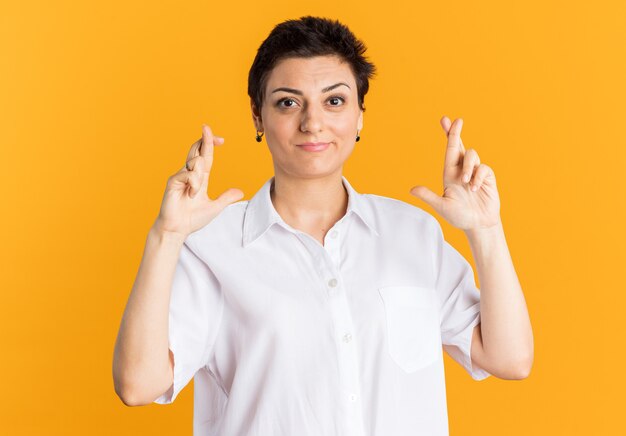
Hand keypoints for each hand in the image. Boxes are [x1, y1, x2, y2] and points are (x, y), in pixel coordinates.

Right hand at [152, 124, 243, 238]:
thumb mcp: (215, 207)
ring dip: (199, 178)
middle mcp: (189, 174)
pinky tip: (190, 195)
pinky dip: (193, 184)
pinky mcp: (173, 181)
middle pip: (197, 150)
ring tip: (194, 194)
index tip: (221, 139)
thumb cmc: (192, 219)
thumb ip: (226, 198)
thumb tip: (240, 192)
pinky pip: (187, 174)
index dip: (210, 144)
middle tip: (207, 127)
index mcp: (199, 177)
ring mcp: (180, 176)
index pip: (205, 155)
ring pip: (196, 162)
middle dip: (204, 138)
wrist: (177, 229)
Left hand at [409, 116, 500, 231]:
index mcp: (449, 174)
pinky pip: (483, 168)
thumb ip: (428, 196)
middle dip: (457, 132)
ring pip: (472, 156)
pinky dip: (478, 177)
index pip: (449, 151)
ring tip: (466, 183)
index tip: (445, 120)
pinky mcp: (487, 177)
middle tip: (458, 120)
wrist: (479, 225)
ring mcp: (475, 172)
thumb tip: (412, 190)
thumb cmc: (459, 216)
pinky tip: (475, 189)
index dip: (448, 135)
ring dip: (467, 168)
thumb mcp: (442, 206)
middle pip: (460, 146)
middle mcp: (462, 170)